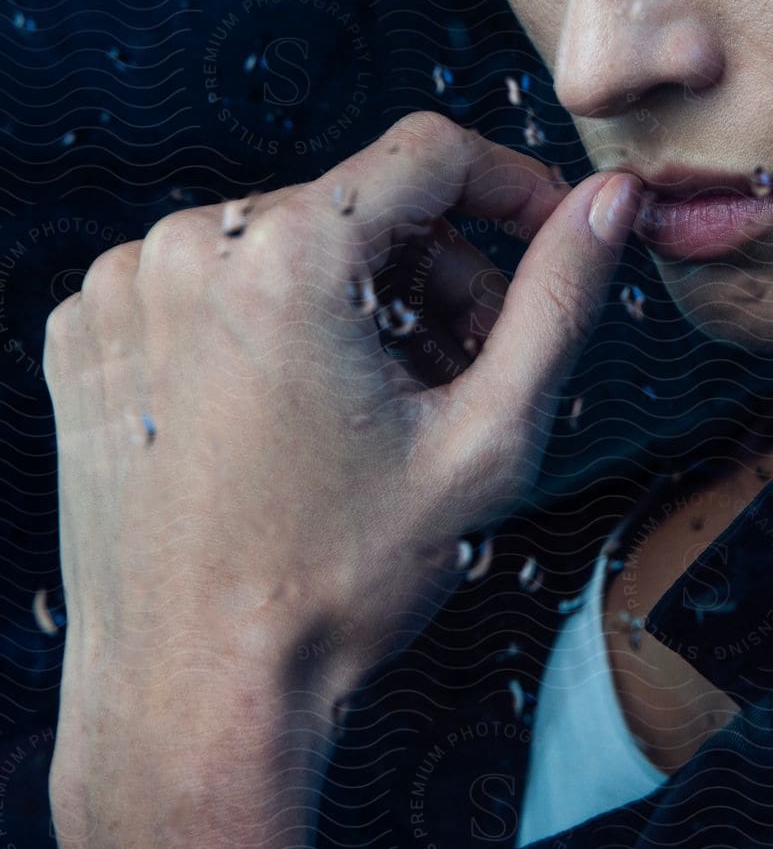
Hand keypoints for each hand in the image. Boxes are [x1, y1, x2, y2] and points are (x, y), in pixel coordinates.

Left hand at [44, 111, 643, 713]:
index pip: (430, 154)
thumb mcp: (485, 439)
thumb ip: (557, 300)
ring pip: (284, 241)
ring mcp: (121, 290)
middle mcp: (186, 247)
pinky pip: (209, 283)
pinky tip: (293, 416)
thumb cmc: (335, 584)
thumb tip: (608, 202)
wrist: (191, 694)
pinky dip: (266, 323)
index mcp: (285, 255)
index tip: (547, 244)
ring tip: (379, 409)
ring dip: (352, 300)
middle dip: (434, 274)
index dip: (511, 190)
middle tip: (467, 374)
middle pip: (358, 206)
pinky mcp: (86, 332)